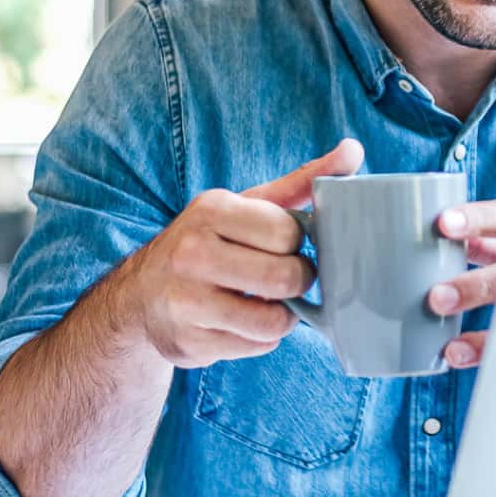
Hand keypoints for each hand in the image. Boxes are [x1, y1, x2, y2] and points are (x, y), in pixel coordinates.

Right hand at [115, 139, 362, 367]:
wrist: (141, 295)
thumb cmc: (211, 242)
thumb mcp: (248, 205)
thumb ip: (303, 181)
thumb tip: (353, 150)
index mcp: (211, 210)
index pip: (289, 233)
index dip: (297, 243)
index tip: (284, 245)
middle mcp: (191, 253)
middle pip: (285, 278)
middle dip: (297, 281)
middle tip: (286, 277)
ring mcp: (185, 301)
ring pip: (273, 320)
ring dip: (283, 315)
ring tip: (267, 301)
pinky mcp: (188, 343)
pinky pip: (256, 346)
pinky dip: (261, 337)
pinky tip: (242, 321)